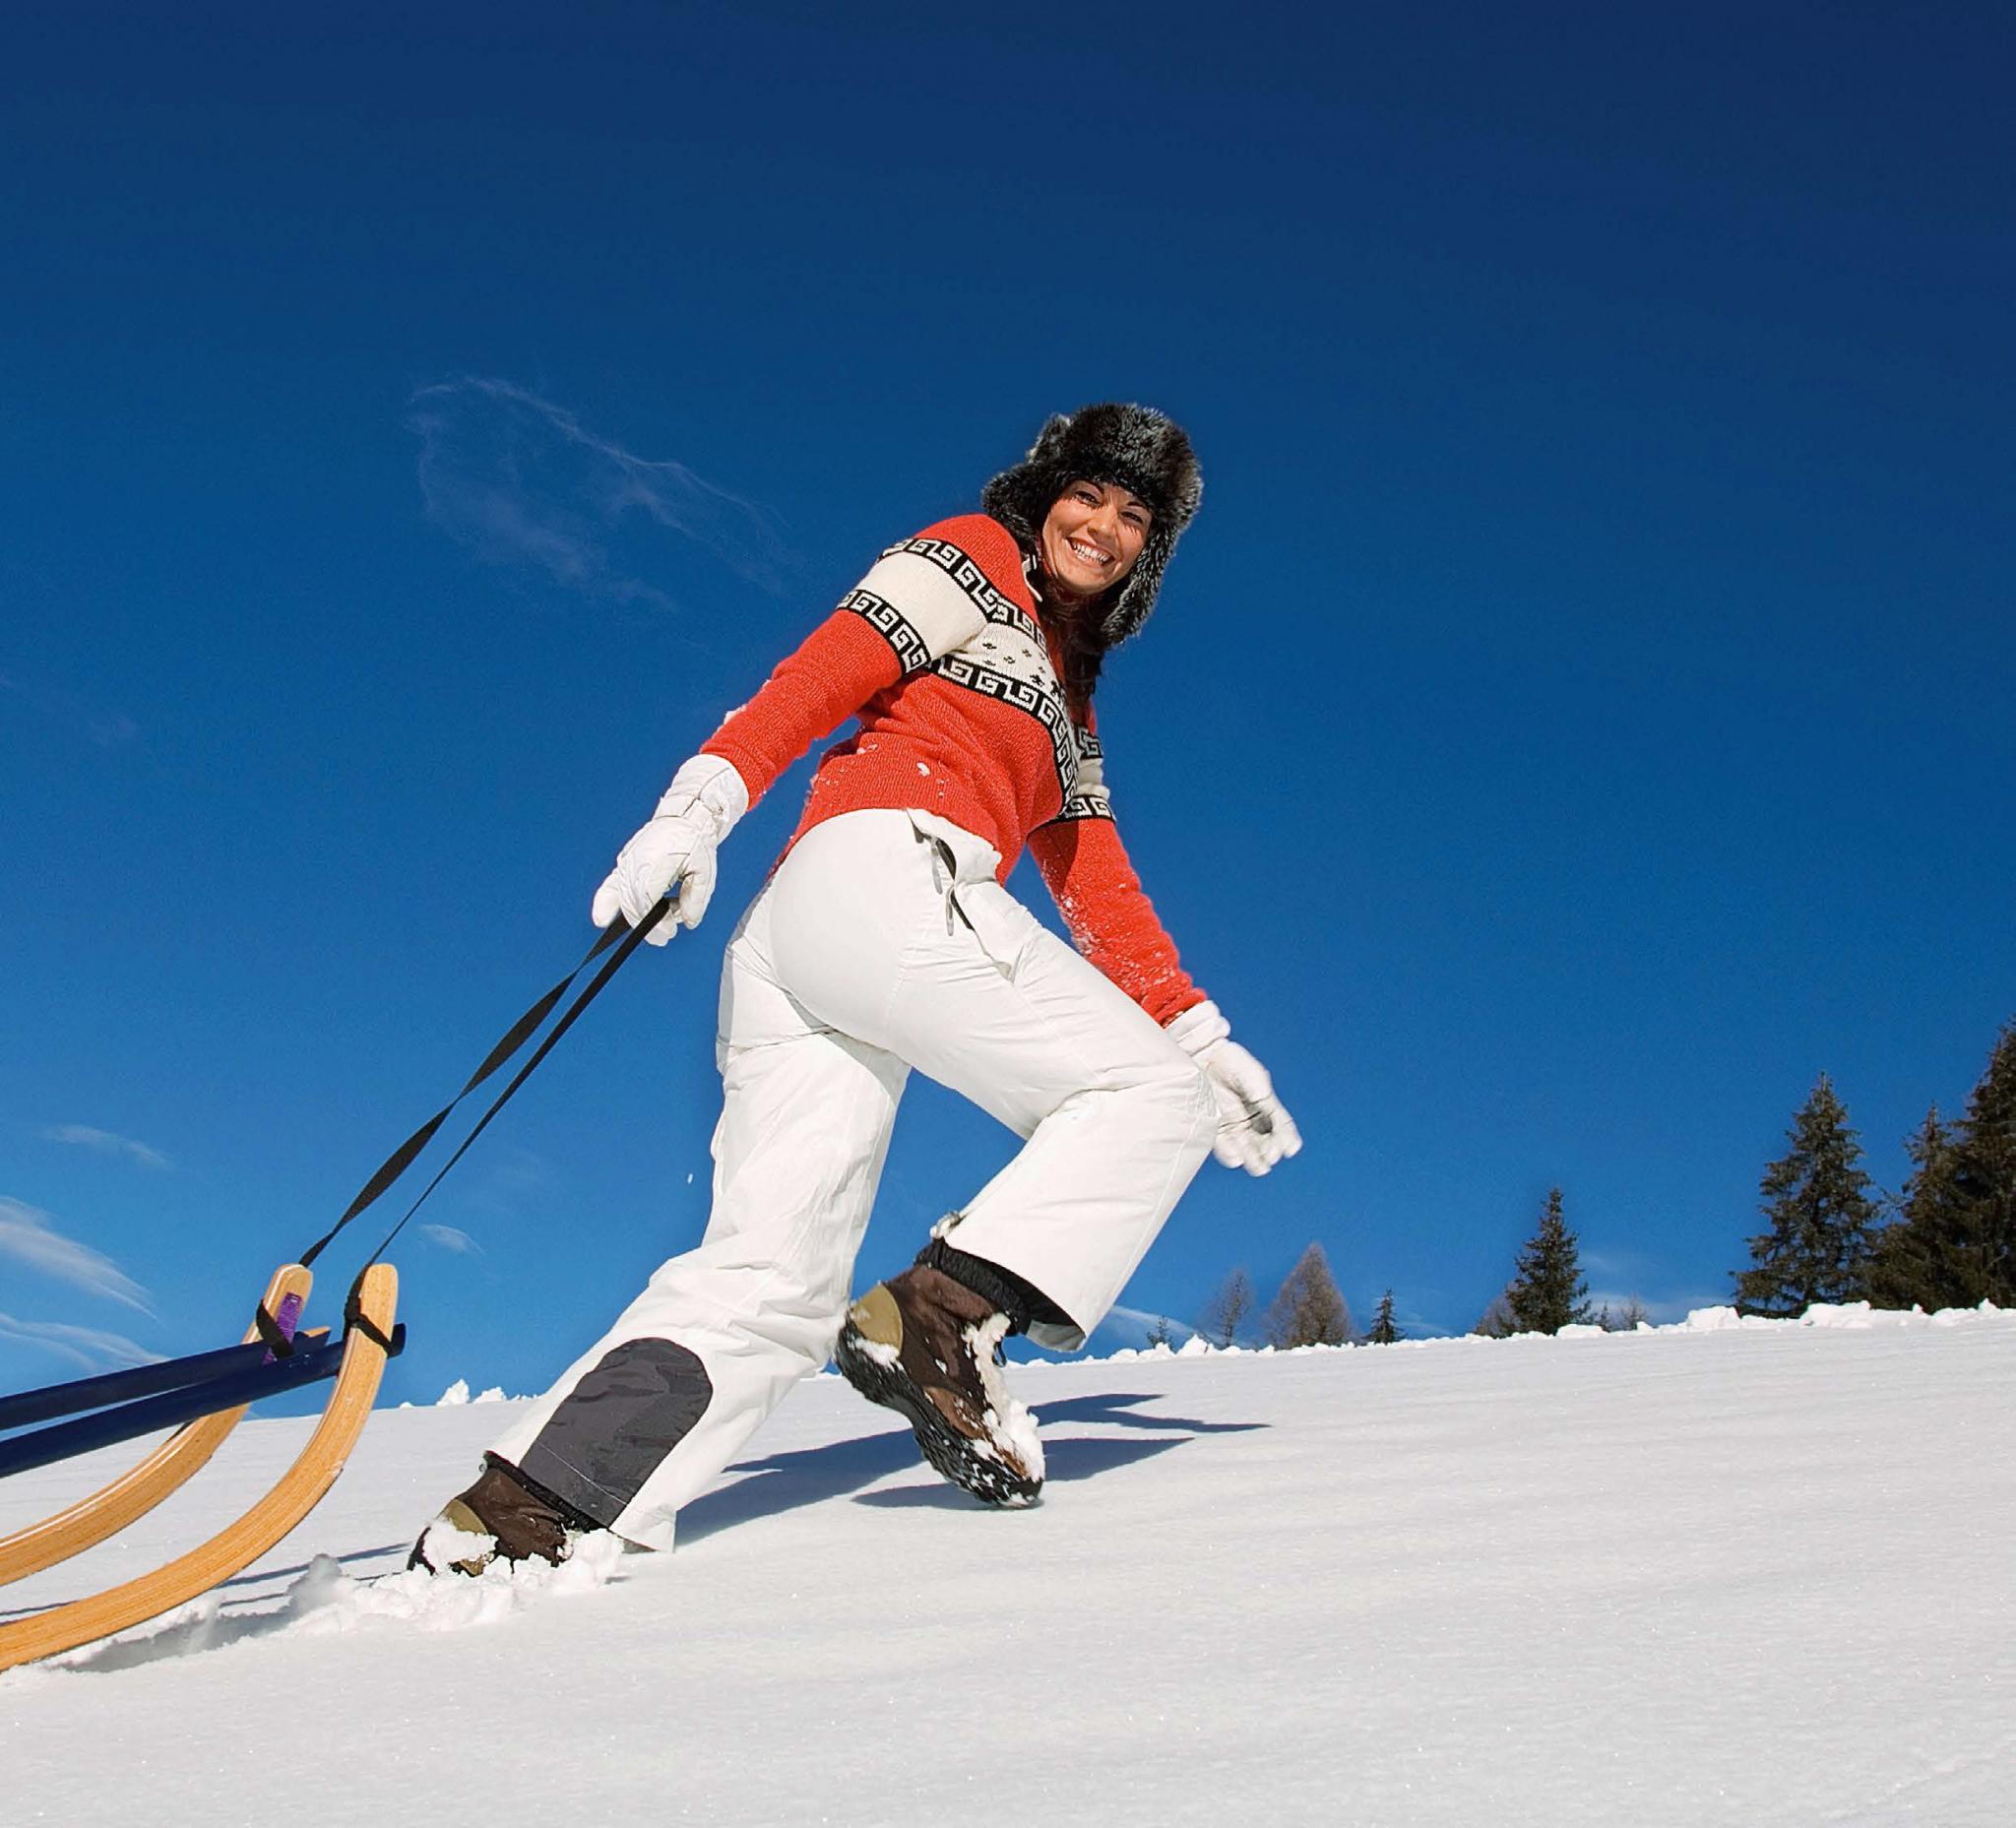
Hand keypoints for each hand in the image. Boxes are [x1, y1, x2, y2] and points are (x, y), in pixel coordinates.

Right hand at [590, 755, 748, 946]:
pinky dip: (605, 903)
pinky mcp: (623, 865)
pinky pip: (610, 887)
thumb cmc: (694, 842)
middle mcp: (634, 863)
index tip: (668, 934)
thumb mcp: (705, 871)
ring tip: (661, 920)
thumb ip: (696, 898)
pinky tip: (602, 919)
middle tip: (666, 937)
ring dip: (635, 917)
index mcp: (655, 862)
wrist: (682, 817)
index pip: (645, 901)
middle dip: (646, 926)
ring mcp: (626, 863)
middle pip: (631, 904)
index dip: (654, 923)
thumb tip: (688, 922)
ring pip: (620, 898)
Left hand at [1165, 1000, 1302, 1175]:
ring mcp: (1232, 1124)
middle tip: (1270, 1157)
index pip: (1280, 1126)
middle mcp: (1251, 1119)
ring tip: (1258, 1167)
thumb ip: (1262, 1094)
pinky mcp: (1213, 1127)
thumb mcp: (1252, 1076)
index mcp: (1265, 1105)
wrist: (1202, 1056)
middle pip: (1265, 1141)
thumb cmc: (1230, 1062)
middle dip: (1269, 1151)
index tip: (1289, 1150)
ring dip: (1253, 1158)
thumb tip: (1271, 1109)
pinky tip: (1237, 1159)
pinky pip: (1223, 1145)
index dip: (1286, 1139)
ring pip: (1246, 1147)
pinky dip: (1231, 1154)